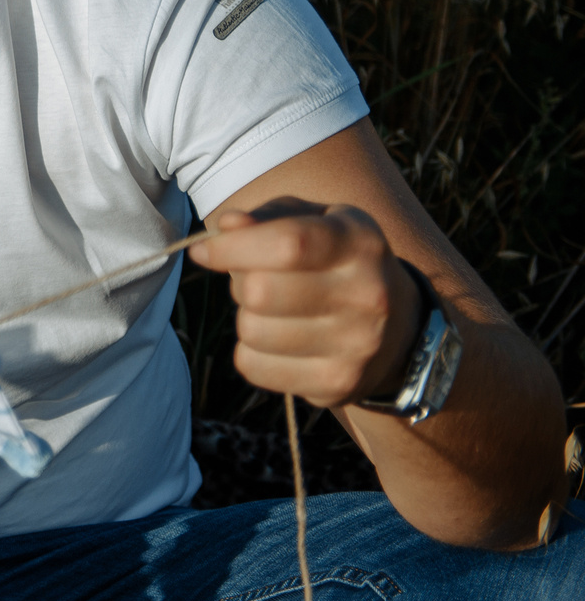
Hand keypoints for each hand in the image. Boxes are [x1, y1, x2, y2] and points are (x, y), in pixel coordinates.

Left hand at [187, 196, 421, 409]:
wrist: (397, 327)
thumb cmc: (334, 261)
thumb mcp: (312, 222)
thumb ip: (267, 217)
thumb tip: (226, 226)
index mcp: (359, 243)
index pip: (287, 244)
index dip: (231, 247)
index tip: (204, 251)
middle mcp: (367, 295)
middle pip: (260, 291)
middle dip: (239, 282)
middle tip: (252, 280)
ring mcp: (358, 346)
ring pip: (252, 330)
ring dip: (246, 317)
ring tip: (272, 311)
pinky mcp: (339, 384)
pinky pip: (253, 367)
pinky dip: (250, 352)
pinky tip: (277, 341)